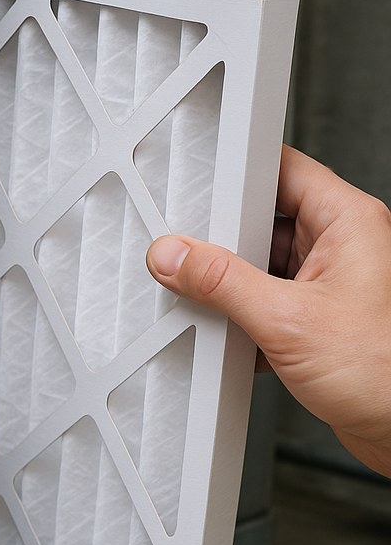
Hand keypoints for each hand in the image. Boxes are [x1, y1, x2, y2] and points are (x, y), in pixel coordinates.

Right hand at [147, 145, 390, 477]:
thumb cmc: (384, 373)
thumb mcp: (286, 319)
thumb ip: (221, 283)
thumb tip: (176, 256)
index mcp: (350, 223)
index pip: (284, 170)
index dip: (239, 173)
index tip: (198, 187)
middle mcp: (343, 247)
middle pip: (266, 220)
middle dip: (225, 239)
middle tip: (191, 250)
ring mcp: (330, 284)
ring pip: (262, 265)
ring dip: (232, 285)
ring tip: (210, 297)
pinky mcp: (317, 320)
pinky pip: (266, 301)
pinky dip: (242, 316)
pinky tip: (229, 332)